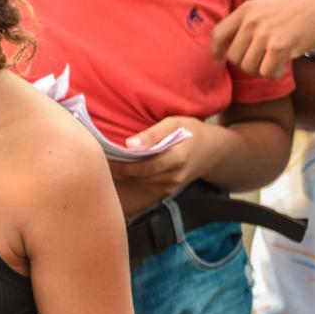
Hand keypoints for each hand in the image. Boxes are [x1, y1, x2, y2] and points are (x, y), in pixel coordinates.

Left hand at [108, 117, 224, 195]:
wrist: (213, 151)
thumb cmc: (192, 132)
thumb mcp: (175, 123)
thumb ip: (153, 133)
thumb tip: (129, 144)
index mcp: (177, 158)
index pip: (143, 167)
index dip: (122, 164)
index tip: (106, 156)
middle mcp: (173, 176)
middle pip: (138, 176)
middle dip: (118, 169)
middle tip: (102, 159)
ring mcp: (171, 186)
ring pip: (139, 182)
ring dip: (123, 174)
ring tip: (109, 162)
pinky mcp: (167, 190)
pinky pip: (144, 185)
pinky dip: (132, 177)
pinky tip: (122, 168)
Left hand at [212, 0, 314, 79]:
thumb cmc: (296, 8)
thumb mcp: (266, 5)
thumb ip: (246, 21)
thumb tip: (223, 47)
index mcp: (246, 9)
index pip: (217, 34)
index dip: (216, 50)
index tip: (221, 59)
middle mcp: (252, 21)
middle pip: (233, 57)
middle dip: (246, 63)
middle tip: (262, 60)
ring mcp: (265, 34)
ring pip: (248, 67)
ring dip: (261, 70)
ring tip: (274, 61)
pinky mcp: (280, 46)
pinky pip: (265, 72)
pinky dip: (273, 74)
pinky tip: (282, 67)